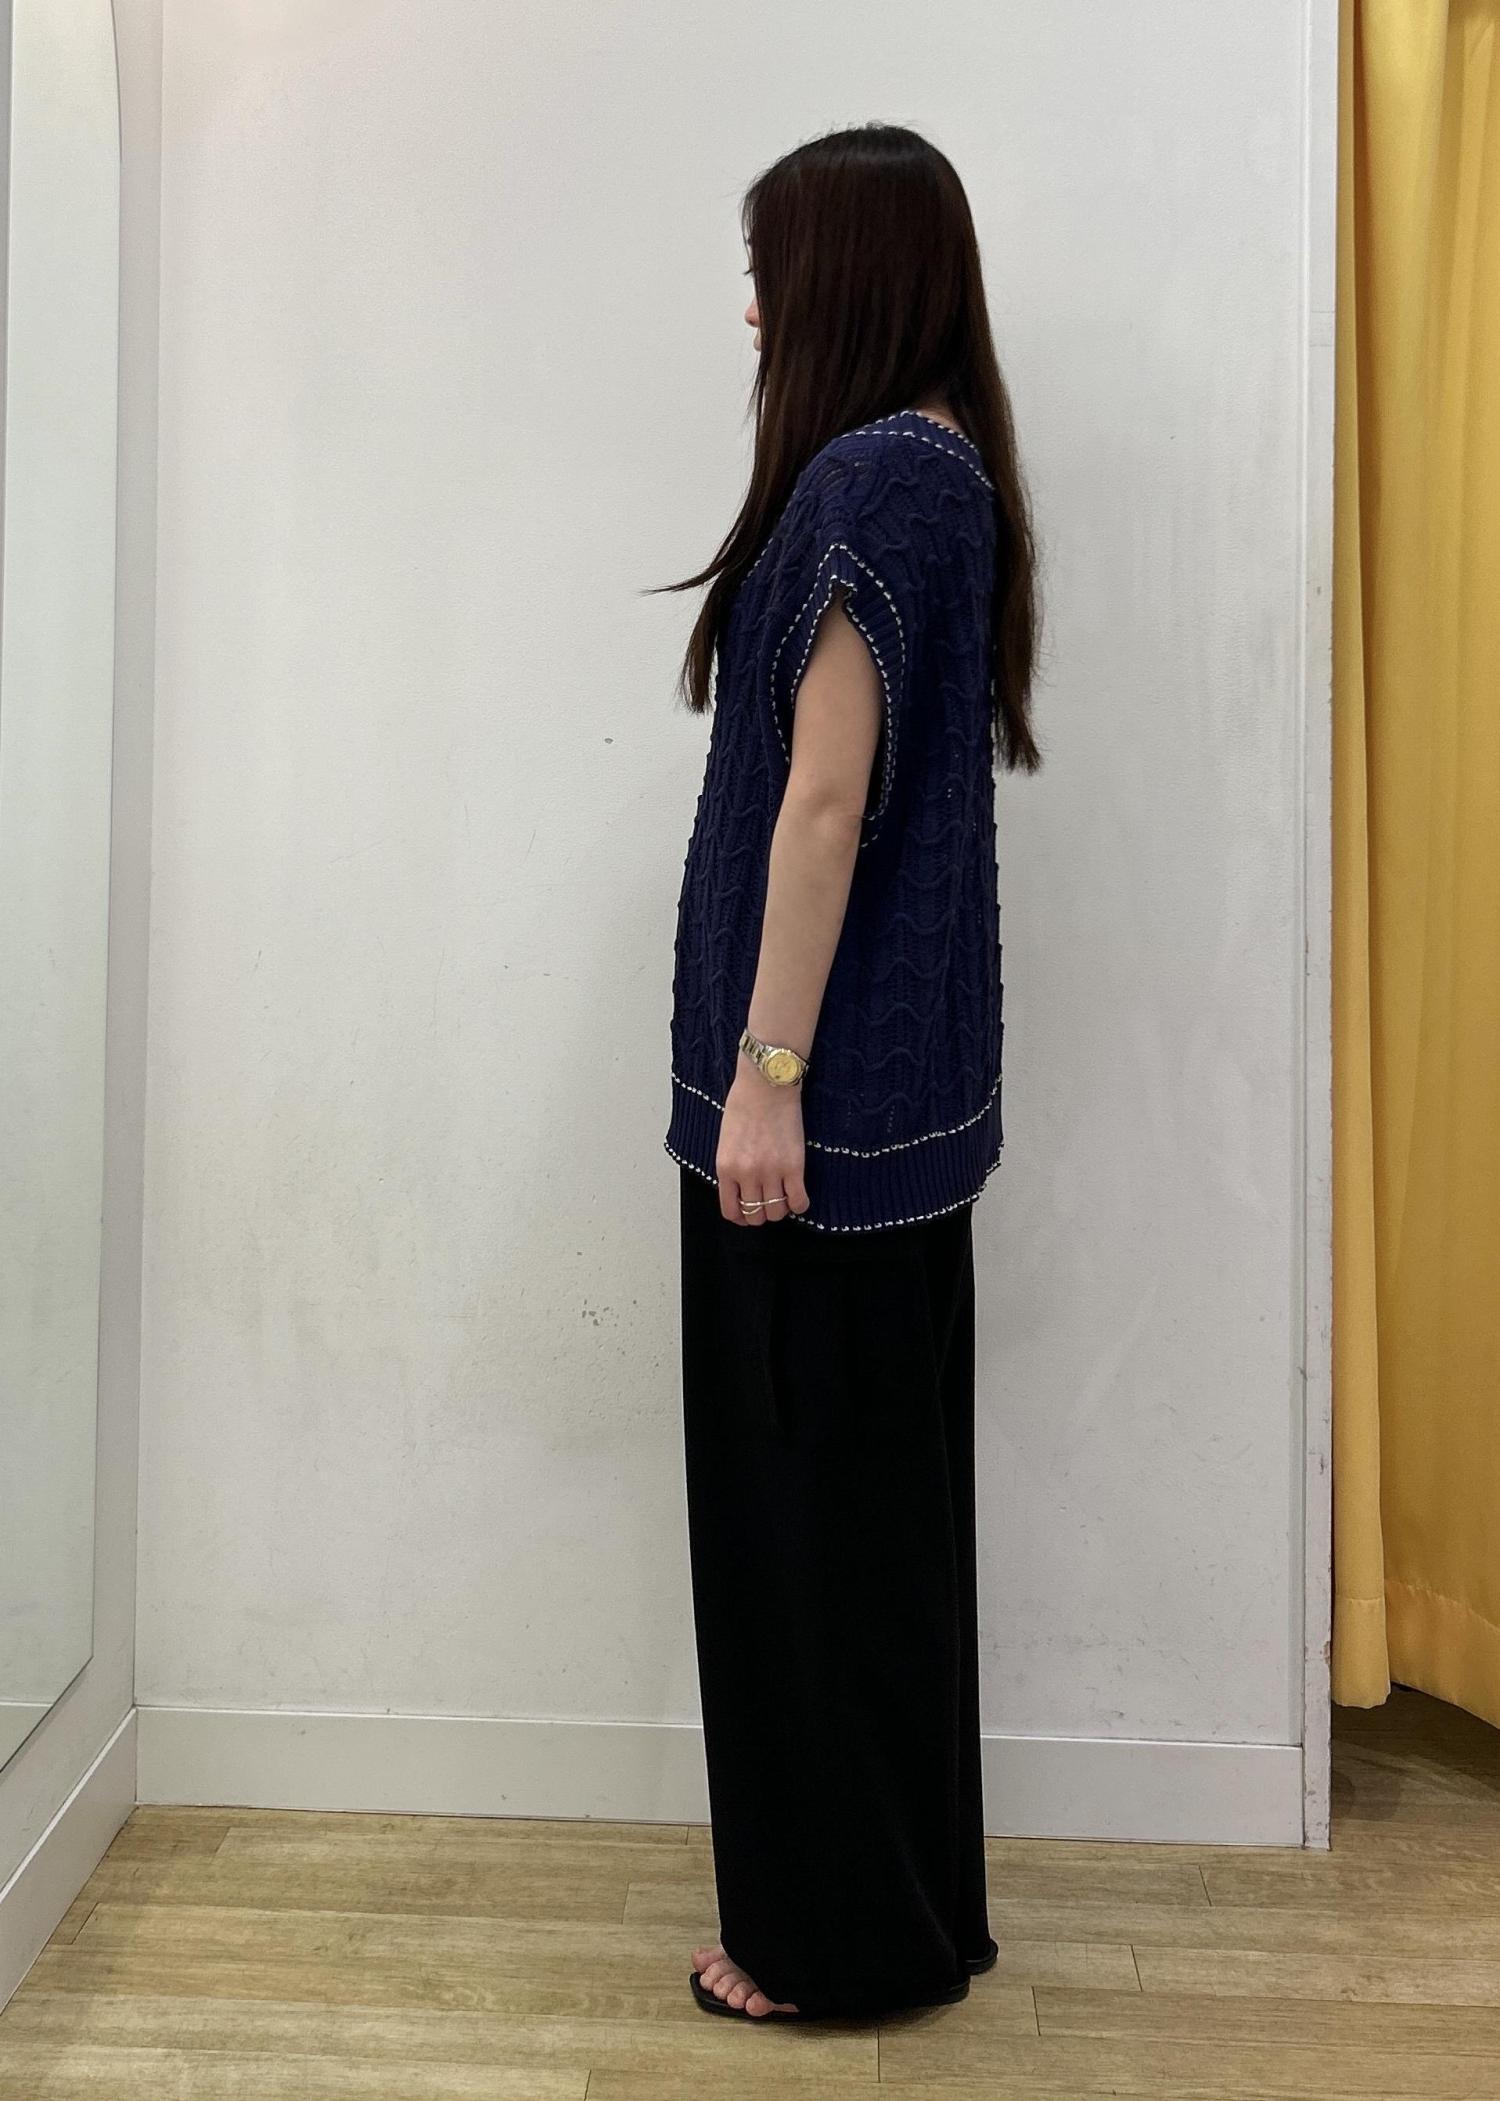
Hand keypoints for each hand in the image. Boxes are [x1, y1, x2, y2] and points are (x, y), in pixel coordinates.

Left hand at [716, 1055, 811, 1225]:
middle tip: (767, 1202)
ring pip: (777, 1212)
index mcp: (726, 1168)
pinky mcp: (794, 1167)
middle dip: (761, 1214)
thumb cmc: (744, 1105)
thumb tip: (740, 1190)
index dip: (740, 1217)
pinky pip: (799, 1202)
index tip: (747, 1213)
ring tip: (783, 1196)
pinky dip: (799, 1205)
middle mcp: (747, 1175)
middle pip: (755, 1215)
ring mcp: (771, 1172)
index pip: (731, 1210)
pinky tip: (798, 1195)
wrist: (767, 1085)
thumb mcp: (725, 1141)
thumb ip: (731, 1168)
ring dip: (780, 1209)